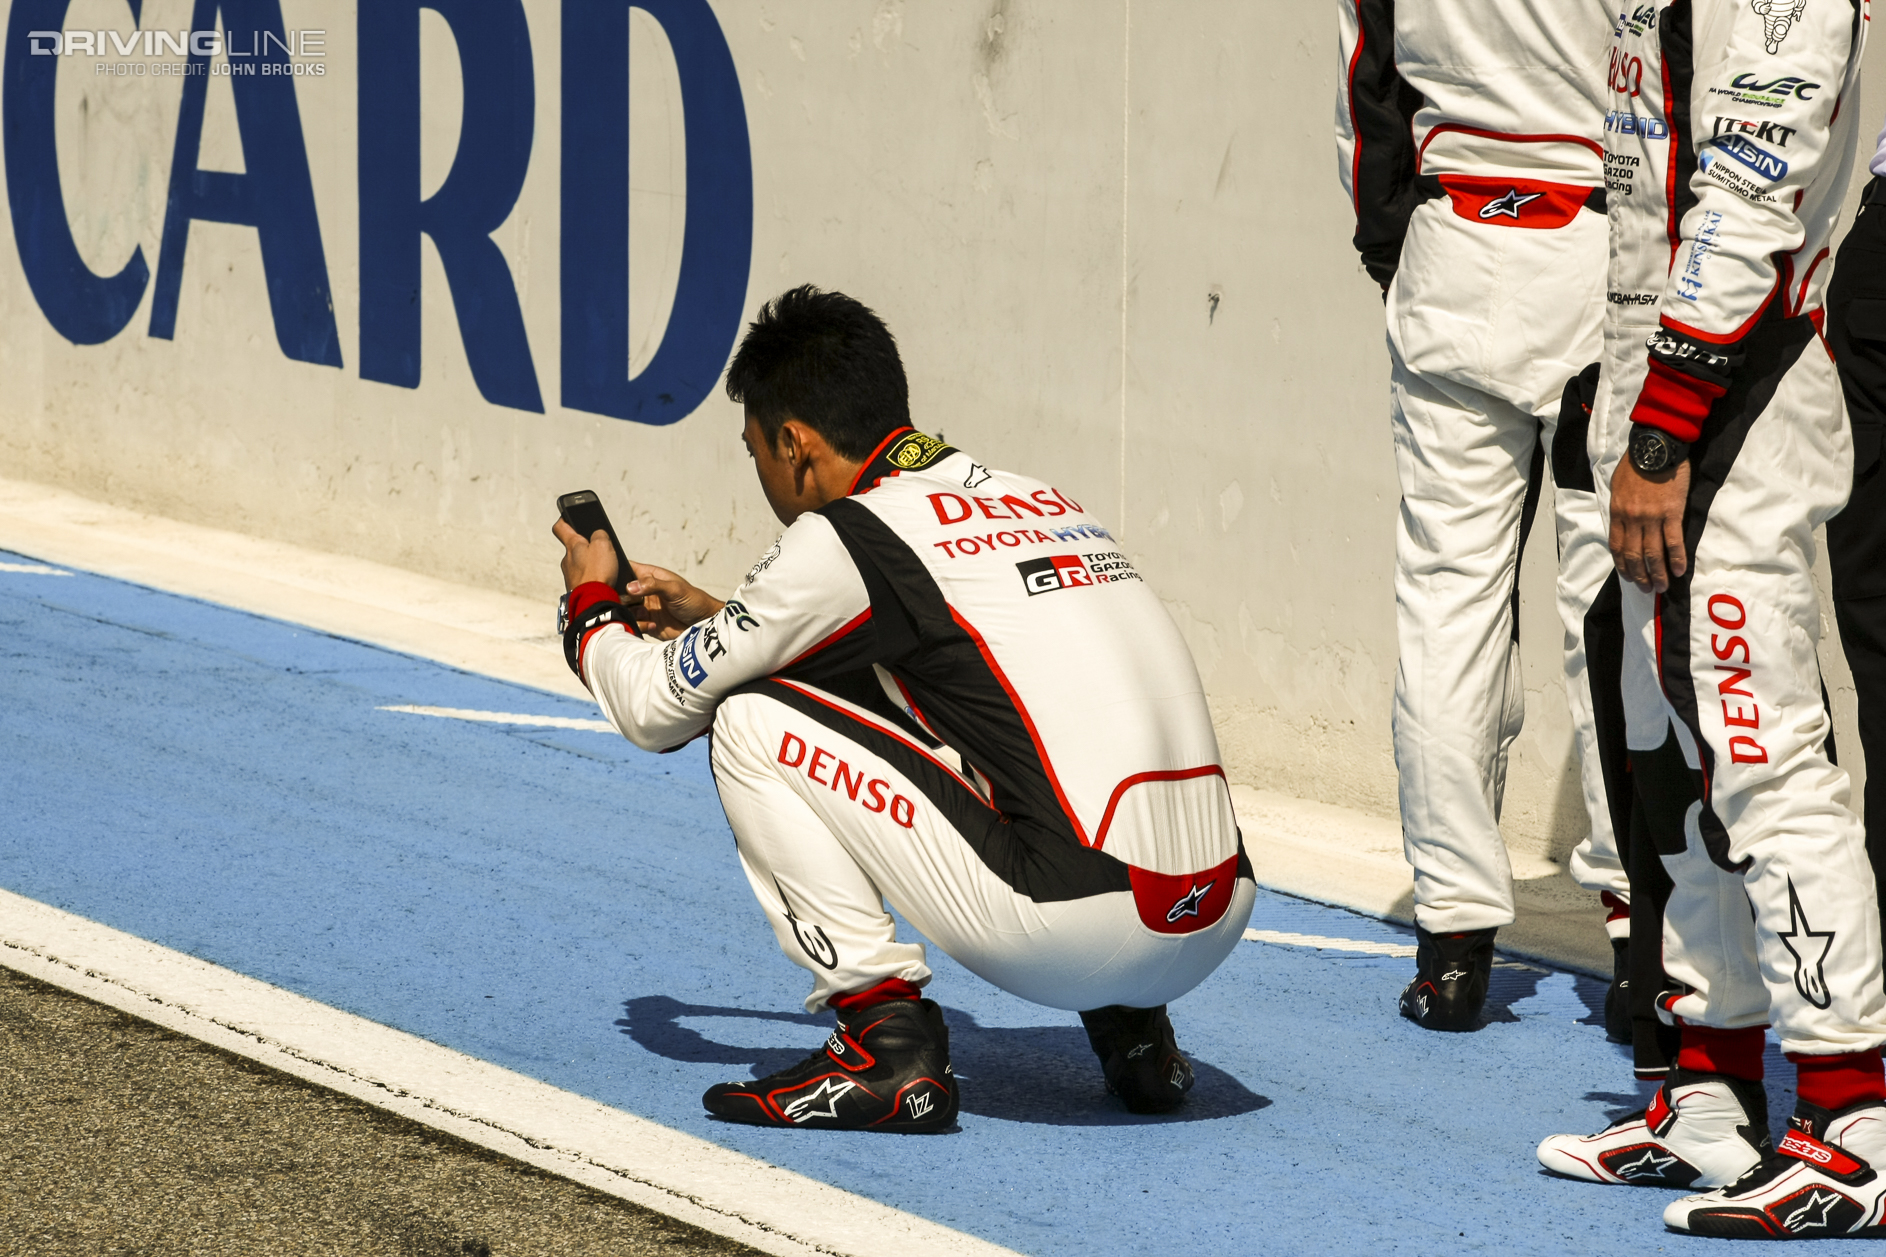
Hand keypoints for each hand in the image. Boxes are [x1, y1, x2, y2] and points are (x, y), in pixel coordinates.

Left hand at [553, 518, 618, 591]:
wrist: (594, 602)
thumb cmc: (596, 575)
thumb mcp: (603, 544)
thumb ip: (599, 535)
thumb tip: (598, 535)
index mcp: (572, 546)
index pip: (561, 527)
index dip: (565, 520)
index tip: (568, 517)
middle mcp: (567, 561)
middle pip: (573, 548)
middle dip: (585, 547)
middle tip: (599, 548)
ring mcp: (571, 576)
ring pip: (579, 565)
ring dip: (590, 565)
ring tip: (605, 568)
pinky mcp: (577, 589)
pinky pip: (584, 579)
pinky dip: (592, 578)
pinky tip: (603, 580)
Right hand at [617, 562, 725, 639]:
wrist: (704, 624)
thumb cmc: (694, 600)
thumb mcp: (675, 589)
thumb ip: (653, 585)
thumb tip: (630, 587)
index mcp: (649, 577)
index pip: (627, 568)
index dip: (615, 569)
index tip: (605, 575)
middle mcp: (643, 592)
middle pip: (620, 591)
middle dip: (616, 596)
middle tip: (620, 601)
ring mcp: (644, 608)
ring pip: (623, 609)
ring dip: (626, 612)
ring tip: (640, 614)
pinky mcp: (646, 624)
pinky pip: (633, 624)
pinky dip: (637, 625)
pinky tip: (651, 625)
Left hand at [1609, 458, 1691, 592]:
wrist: (1655, 447)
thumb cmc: (1636, 464)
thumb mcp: (1617, 486)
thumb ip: (1619, 506)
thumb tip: (1621, 521)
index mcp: (1618, 513)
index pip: (1617, 547)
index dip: (1622, 565)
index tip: (1627, 577)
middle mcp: (1632, 519)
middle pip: (1634, 555)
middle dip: (1639, 575)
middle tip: (1646, 590)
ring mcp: (1652, 517)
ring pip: (1653, 553)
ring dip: (1657, 573)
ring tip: (1662, 587)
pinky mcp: (1672, 513)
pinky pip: (1673, 541)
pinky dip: (1676, 559)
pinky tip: (1679, 571)